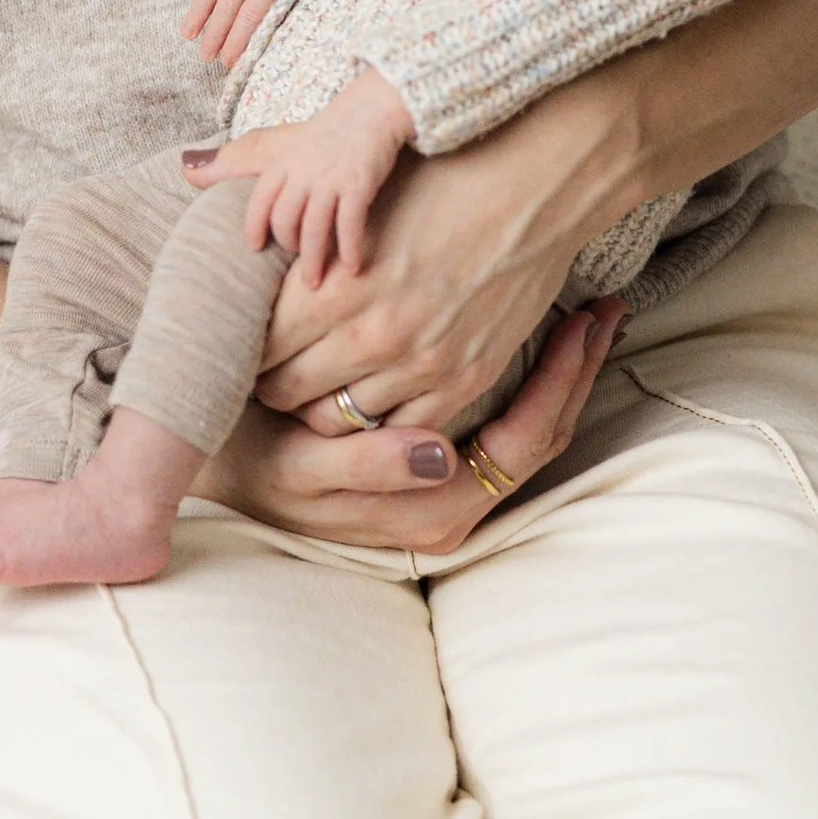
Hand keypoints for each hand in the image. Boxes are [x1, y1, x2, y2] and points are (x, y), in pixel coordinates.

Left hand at [185, 72, 624, 439]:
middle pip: (288, 391)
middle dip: (272, 383)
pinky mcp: (466, 378)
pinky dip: (379, 422)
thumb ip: (257, 169)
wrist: (537, 174)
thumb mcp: (340, 164)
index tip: (242, 343)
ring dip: (321, 407)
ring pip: (340, 420)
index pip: (254, 348)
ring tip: (317, 385)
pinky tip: (371, 396)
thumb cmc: (433, 164)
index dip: (241, 349)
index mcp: (331, 284)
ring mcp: (422, 363)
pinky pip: (401, 429)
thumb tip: (186, 166)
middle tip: (271, 370)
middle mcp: (372, 333)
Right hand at [193, 300, 628, 556]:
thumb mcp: (298, 471)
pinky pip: (502, 423)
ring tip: (590, 313)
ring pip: (529, 430)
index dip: (561, 384)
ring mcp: (447, 489)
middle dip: (576, 371)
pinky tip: (542, 328)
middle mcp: (451, 508)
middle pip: (542, 436)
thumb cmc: (255, 465)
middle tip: (605, 307)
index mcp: (431, 511)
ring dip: (561, 372)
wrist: (212, 472)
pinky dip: (529, 378)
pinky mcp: (436, 468)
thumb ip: (367, 465)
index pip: (524, 443)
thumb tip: (440, 457)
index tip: (587, 323)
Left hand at [204, 71, 416, 282]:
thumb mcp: (276, 143)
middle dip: (287, 246)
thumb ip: (234, 160)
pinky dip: (351, 249)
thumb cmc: (322, 132)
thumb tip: (184, 169)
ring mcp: (330, 179)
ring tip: (315, 283)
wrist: (371, 111)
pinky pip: (350, 225)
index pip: (259, 200)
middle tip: (295, 264)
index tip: (254, 247)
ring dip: (314, 260)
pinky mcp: (358, 185)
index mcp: (279, 163)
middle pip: (285, 219)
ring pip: (315, 228)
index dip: (255, 226)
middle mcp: (302, 172)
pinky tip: (353, 267)